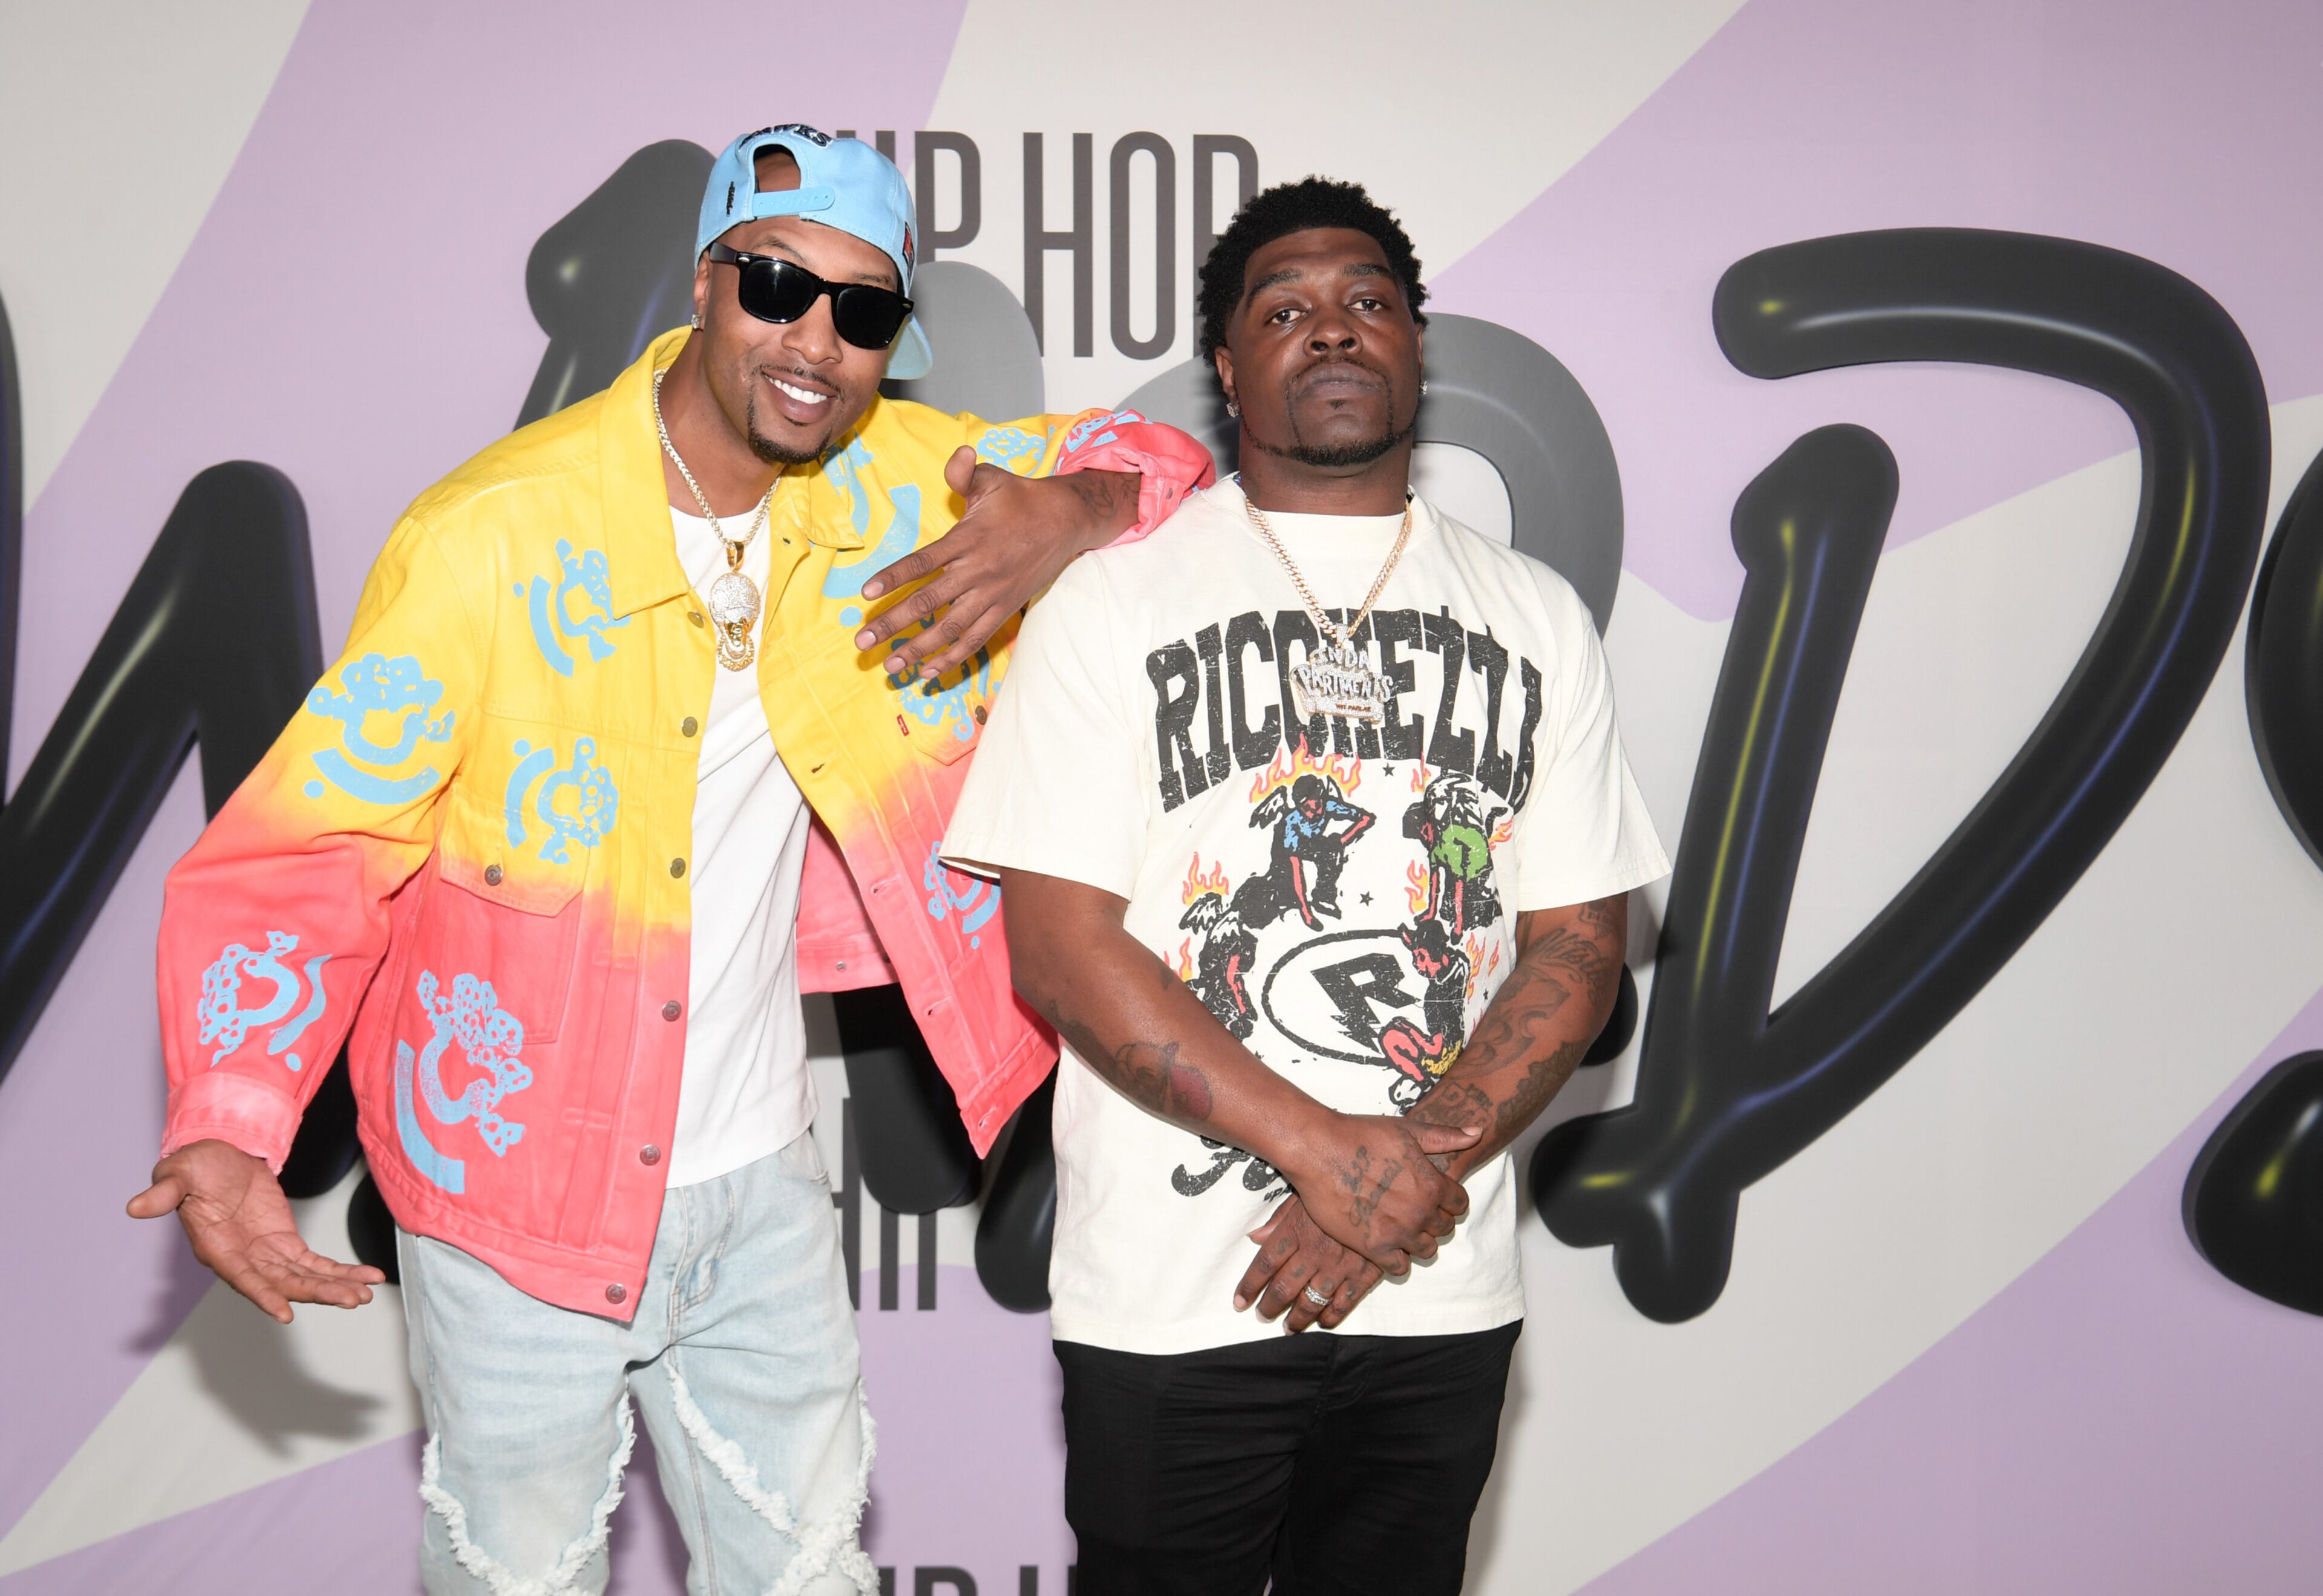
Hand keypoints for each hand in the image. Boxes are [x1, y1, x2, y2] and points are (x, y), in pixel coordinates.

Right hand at [127, 1138, 384, 1323]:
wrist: (220, 1155)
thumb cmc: (195, 1167)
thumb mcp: (178, 1174)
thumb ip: (164, 1193)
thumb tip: (135, 1207)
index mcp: (217, 1248)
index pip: (242, 1277)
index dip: (262, 1294)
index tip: (284, 1312)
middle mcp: (244, 1259)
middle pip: (283, 1283)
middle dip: (317, 1292)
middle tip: (351, 1300)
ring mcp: (267, 1255)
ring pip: (304, 1279)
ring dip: (335, 1287)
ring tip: (365, 1294)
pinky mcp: (287, 1245)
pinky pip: (317, 1265)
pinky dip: (342, 1272)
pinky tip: (368, 1278)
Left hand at [854, 448, 1137, 680]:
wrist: (1066, 521)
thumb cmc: (1021, 499)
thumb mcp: (992, 479)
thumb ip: (964, 473)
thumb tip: (958, 454)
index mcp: (969, 539)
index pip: (924, 562)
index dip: (894, 577)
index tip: (866, 594)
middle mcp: (978, 571)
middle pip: (930, 602)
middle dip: (893, 624)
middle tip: (862, 641)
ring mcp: (992, 595)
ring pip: (951, 629)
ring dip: (918, 650)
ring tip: (890, 667)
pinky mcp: (1005, 609)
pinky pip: (976, 639)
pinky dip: (952, 657)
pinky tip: (928, 672)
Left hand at [1235, 1196, 1384, 1332]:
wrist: (1385, 1187)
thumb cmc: (1338, 1187)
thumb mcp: (1305, 1193)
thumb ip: (1280, 1218)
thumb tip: (1254, 1237)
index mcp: (1296, 1231)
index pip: (1265, 1265)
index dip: (1249, 1286)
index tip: (1239, 1302)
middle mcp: (1314, 1252)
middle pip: (1284, 1288)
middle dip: (1270, 1307)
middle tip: (1262, 1316)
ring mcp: (1339, 1266)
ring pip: (1311, 1301)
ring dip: (1297, 1319)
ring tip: (1288, 1327)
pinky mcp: (1364, 1274)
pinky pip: (1343, 1303)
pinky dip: (1331, 1317)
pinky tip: (1323, 1322)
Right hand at [1280, 1113, 1479, 1276]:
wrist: (1319, 1150)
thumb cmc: (1361, 1134)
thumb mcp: (1408, 1130)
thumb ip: (1445, 1137)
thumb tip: (1478, 1133)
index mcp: (1432, 1185)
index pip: (1460, 1204)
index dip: (1450, 1199)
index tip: (1437, 1196)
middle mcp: (1420, 1213)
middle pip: (1444, 1229)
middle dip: (1435, 1219)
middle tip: (1415, 1209)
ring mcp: (1397, 1233)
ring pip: (1426, 1251)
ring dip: (1419, 1240)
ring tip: (1402, 1226)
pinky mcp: (1373, 1247)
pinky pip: (1400, 1268)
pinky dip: (1398, 1259)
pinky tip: (1387, 1243)